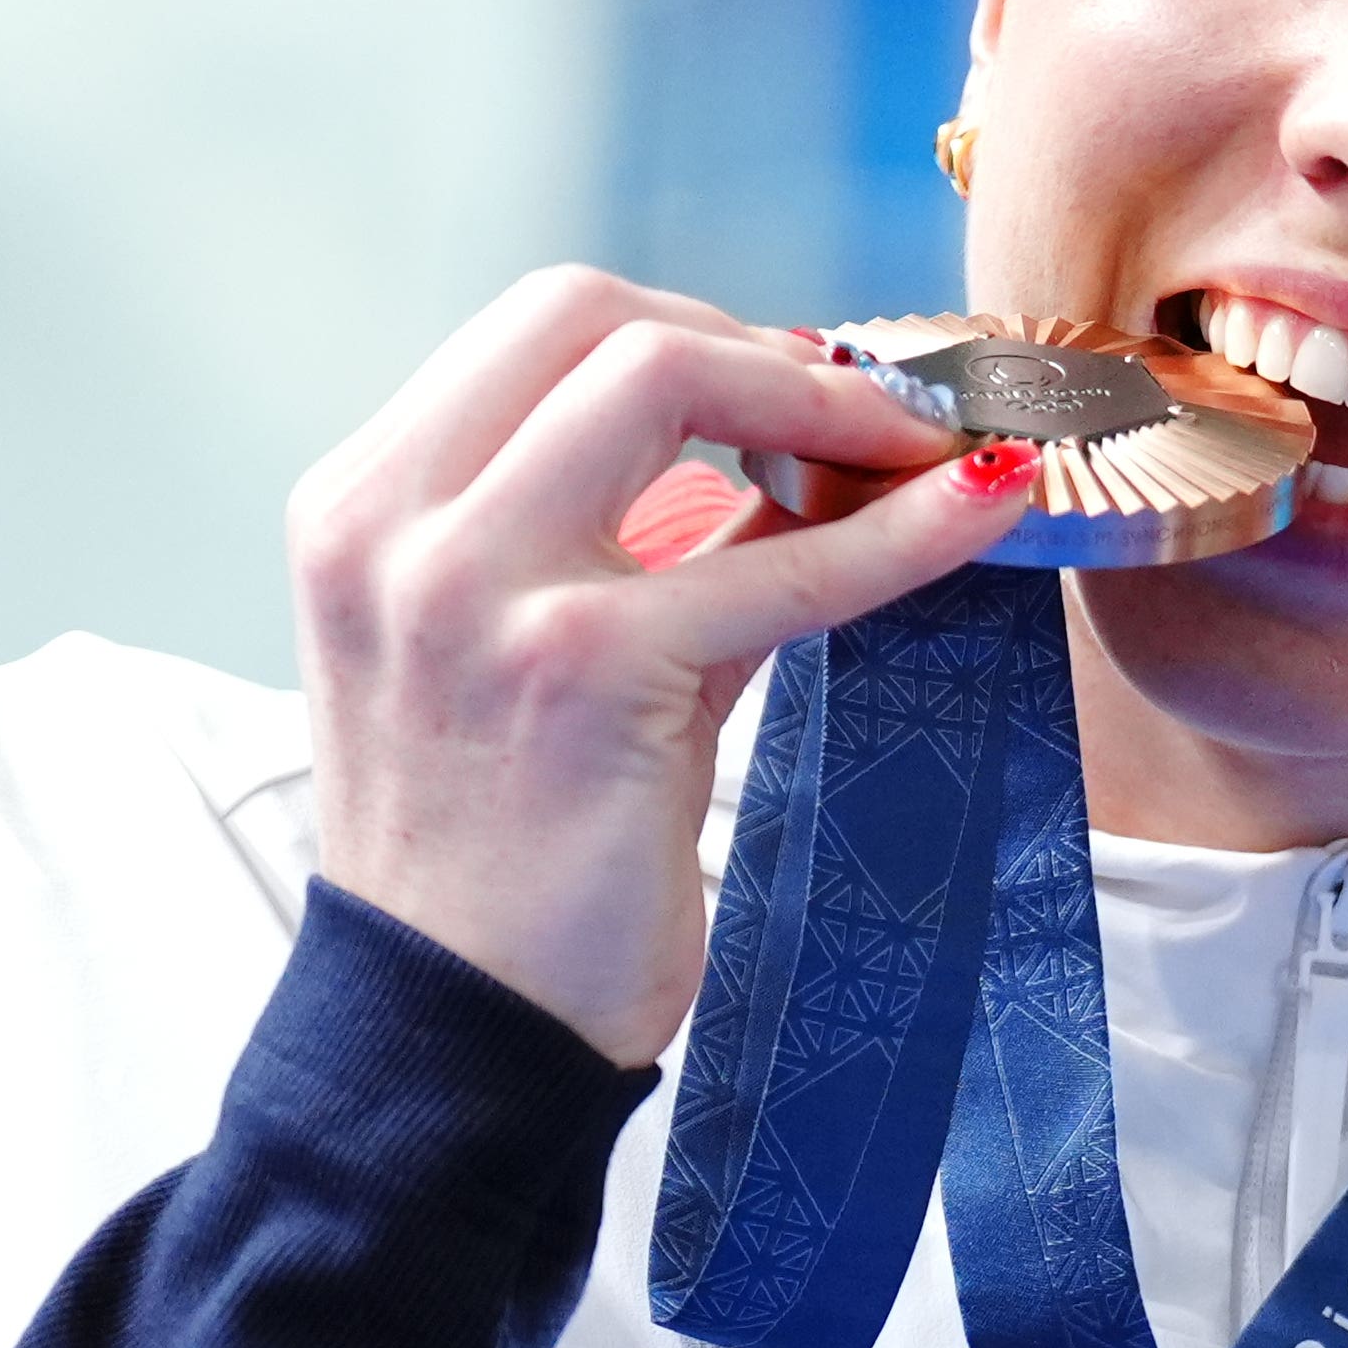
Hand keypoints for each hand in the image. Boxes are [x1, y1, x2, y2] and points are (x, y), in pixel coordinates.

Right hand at [293, 268, 1035, 1062]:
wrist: (459, 1029)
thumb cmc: (505, 854)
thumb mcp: (532, 656)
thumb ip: (643, 544)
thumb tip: (799, 459)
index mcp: (363, 506)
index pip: (541, 324)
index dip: (698, 329)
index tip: (802, 383)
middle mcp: (390, 526)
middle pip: (598, 318)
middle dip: (762, 346)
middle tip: (873, 413)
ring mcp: (471, 589)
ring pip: (671, 380)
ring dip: (826, 399)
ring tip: (921, 448)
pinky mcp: (579, 668)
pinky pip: (781, 562)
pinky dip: (903, 526)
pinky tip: (984, 502)